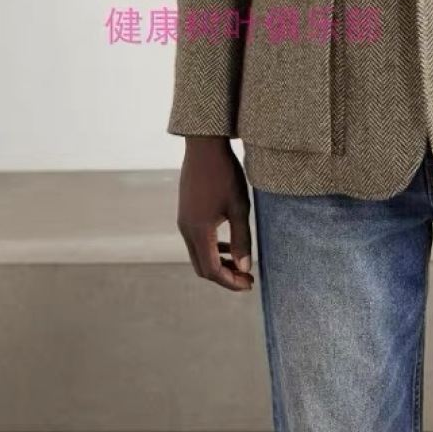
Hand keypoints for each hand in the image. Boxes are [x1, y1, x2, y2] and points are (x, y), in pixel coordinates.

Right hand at [177, 136, 254, 291]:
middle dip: (224, 276)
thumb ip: (242, 239)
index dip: (230, 281)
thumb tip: (244, 268)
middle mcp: (186, 230)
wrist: (204, 147)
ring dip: (218, 262)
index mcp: (198, 231)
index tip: (249, 284)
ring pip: (198, 254)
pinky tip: (228, 244)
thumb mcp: (239, 207)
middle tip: (246, 279)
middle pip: (202, 267)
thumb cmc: (225, 175)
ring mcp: (183, 221)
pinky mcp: (186, 213)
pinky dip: (212, 248)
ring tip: (240, 265)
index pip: (211, 270)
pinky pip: (196, 240)